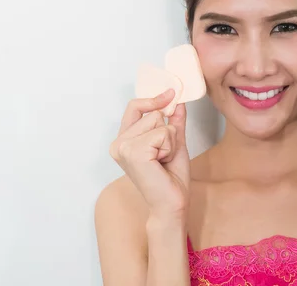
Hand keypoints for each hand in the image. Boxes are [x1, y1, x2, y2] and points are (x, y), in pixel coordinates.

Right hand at [110, 89, 189, 219]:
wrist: (172, 203)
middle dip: (167, 132)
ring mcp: (123, 147)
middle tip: (164, 156)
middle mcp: (118, 142)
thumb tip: (178, 100)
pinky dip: (169, 147)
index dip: (153, 99)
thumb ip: (174, 121)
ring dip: (169, 141)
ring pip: (159, 121)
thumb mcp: (174, 142)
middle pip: (152, 113)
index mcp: (124, 139)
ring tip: (162, 160)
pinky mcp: (133, 152)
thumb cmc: (171, 178)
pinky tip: (161, 164)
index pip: (135, 106)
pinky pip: (162, 133)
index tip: (171, 93)